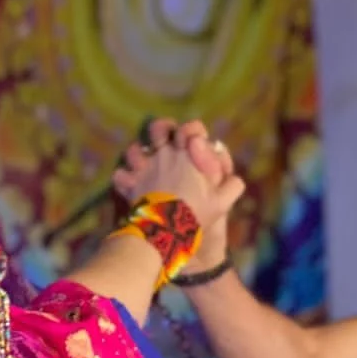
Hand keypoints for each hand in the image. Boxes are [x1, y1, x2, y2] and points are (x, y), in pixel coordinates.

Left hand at [112, 117, 244, 238]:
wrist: (167, 230)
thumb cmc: (195, 213)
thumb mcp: (222, 203)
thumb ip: (232, 187)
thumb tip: (237, 179)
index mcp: (187, 155)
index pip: (192, 128)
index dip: (193, 130)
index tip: (195, 140)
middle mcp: (164, 155)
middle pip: (158, 127)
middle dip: (161, 129)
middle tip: (164, 139)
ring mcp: (144, 168)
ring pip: (134, 149)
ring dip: (137, 154)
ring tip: (143, 163)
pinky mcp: (129, 184)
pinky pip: (120, 175)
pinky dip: (123, 178)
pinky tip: (129, 183)